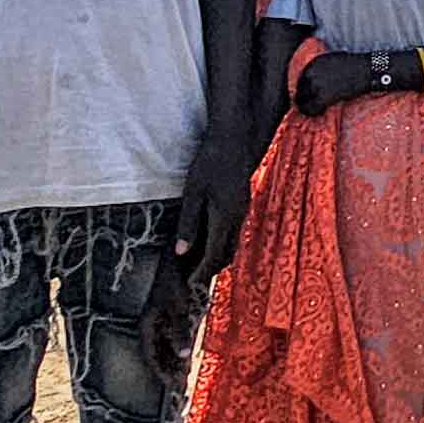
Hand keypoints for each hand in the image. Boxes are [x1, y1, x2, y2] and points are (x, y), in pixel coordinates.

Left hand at [174, 140, 253, 288]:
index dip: (202, 272)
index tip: (190, 283)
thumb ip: (188, 225)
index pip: (214, 255)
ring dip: (219, 256)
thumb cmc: (209, 163)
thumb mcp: (193, 194)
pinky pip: (235, 231)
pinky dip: (224, 242)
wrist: (234, 139)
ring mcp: (243, 210)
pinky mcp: (243, 202)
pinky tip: (212, 238)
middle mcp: (238, 218)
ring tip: (201, 263)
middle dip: (211, 268)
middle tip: (194, 278)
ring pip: (234, 243)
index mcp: (224, 218)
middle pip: (227, 254)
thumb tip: (181, 253)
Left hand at [291, 49, 382, 117]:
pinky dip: (313, 112)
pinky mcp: (323, 96)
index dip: (304, 88)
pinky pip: (311, 108)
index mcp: (313, 63)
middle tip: (309, 105)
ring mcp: (316, 85)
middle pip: (299, 90)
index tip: (307, 95)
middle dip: (303, 98)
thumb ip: (321, 67)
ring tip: (314, 110)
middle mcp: (311, 73)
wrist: (365, 71)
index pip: (300, 79)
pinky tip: (320, 111)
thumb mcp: (333, 59)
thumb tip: (315, 78)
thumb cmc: (354, 65)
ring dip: (306, 106)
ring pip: (302, 101)